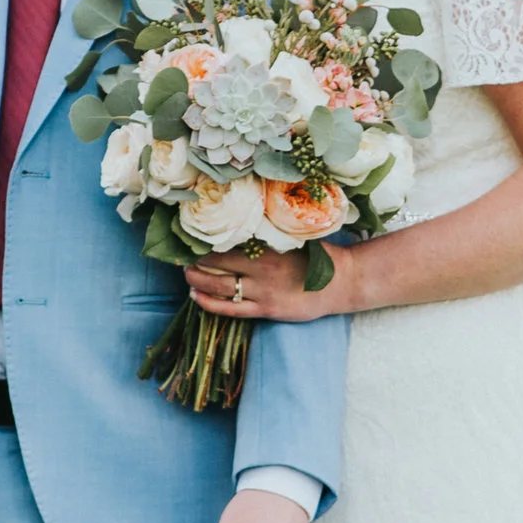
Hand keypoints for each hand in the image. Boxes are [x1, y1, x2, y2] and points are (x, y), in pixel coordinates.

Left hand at [188, 246, 355, 324]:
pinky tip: (196, 297)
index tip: (189, 235)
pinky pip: (231, 309)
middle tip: (180, 256)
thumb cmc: (318, 255)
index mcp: (268, 246)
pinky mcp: (266, 310)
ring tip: (186, 275)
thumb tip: (246, 213)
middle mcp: (261, 269)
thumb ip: (271, 230)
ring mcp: (263, 292)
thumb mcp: (295, 235)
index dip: (205, 240)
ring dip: (198, 281)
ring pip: (220, 288)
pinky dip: (210, 304)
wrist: (341, 282)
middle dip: (195, 261)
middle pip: (218, 264)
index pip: (227, 241)